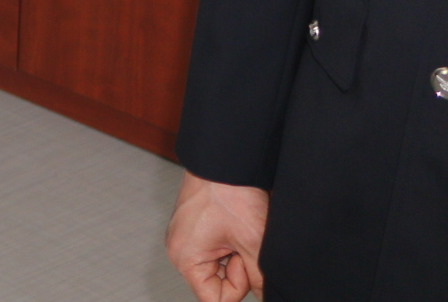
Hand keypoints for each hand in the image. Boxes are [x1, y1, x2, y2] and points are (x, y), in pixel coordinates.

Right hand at [165, 174, 267, 301]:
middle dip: (237, 268)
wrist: (223, 160)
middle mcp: (180, 251)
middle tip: (243, 242)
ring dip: (235, 254)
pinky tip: (235, 226)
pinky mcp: (194, 228)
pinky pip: (215, 250)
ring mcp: (186, 238)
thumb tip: (267, 296)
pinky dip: (230, 244)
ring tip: (239, 230)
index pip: (216, 299)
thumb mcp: (253, 243)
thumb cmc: (230, 194)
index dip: (238, 285)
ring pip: (218, 266)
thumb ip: (260, 278)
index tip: (245, 261)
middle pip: (216, 283)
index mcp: (185, 259)